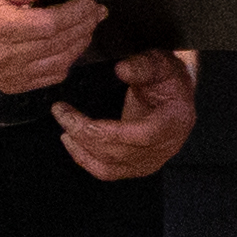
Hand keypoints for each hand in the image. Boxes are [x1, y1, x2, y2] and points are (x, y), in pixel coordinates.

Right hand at [0, 0, 101, 96]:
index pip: (48, 25)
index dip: (75, 14)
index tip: (91, 3)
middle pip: (57, 44)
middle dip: (83, 26)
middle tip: (97, 11)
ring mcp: (5, 74)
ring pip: (59, 62)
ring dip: (80, 43)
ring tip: (88, 25)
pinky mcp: (12, 84)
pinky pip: (52, 75)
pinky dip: (67, 59)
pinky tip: (70, 43)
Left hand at [57, 49, 197, 180]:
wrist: (175, 96)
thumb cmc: (168, 80)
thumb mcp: (160, 64)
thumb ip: (143, 66)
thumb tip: (122, 69)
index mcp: (175, 121)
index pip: (143, 135)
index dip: (110, 132)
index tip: (81, 119)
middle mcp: (166, 147)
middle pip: (120, 152)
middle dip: (84, 134)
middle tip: (62, 112)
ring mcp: (151, 160)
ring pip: (110, 165)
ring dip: (81, 148)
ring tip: (64, 125)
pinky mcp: (137, 166)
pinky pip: (107, 171)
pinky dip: (85, 159)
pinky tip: (72, 142)